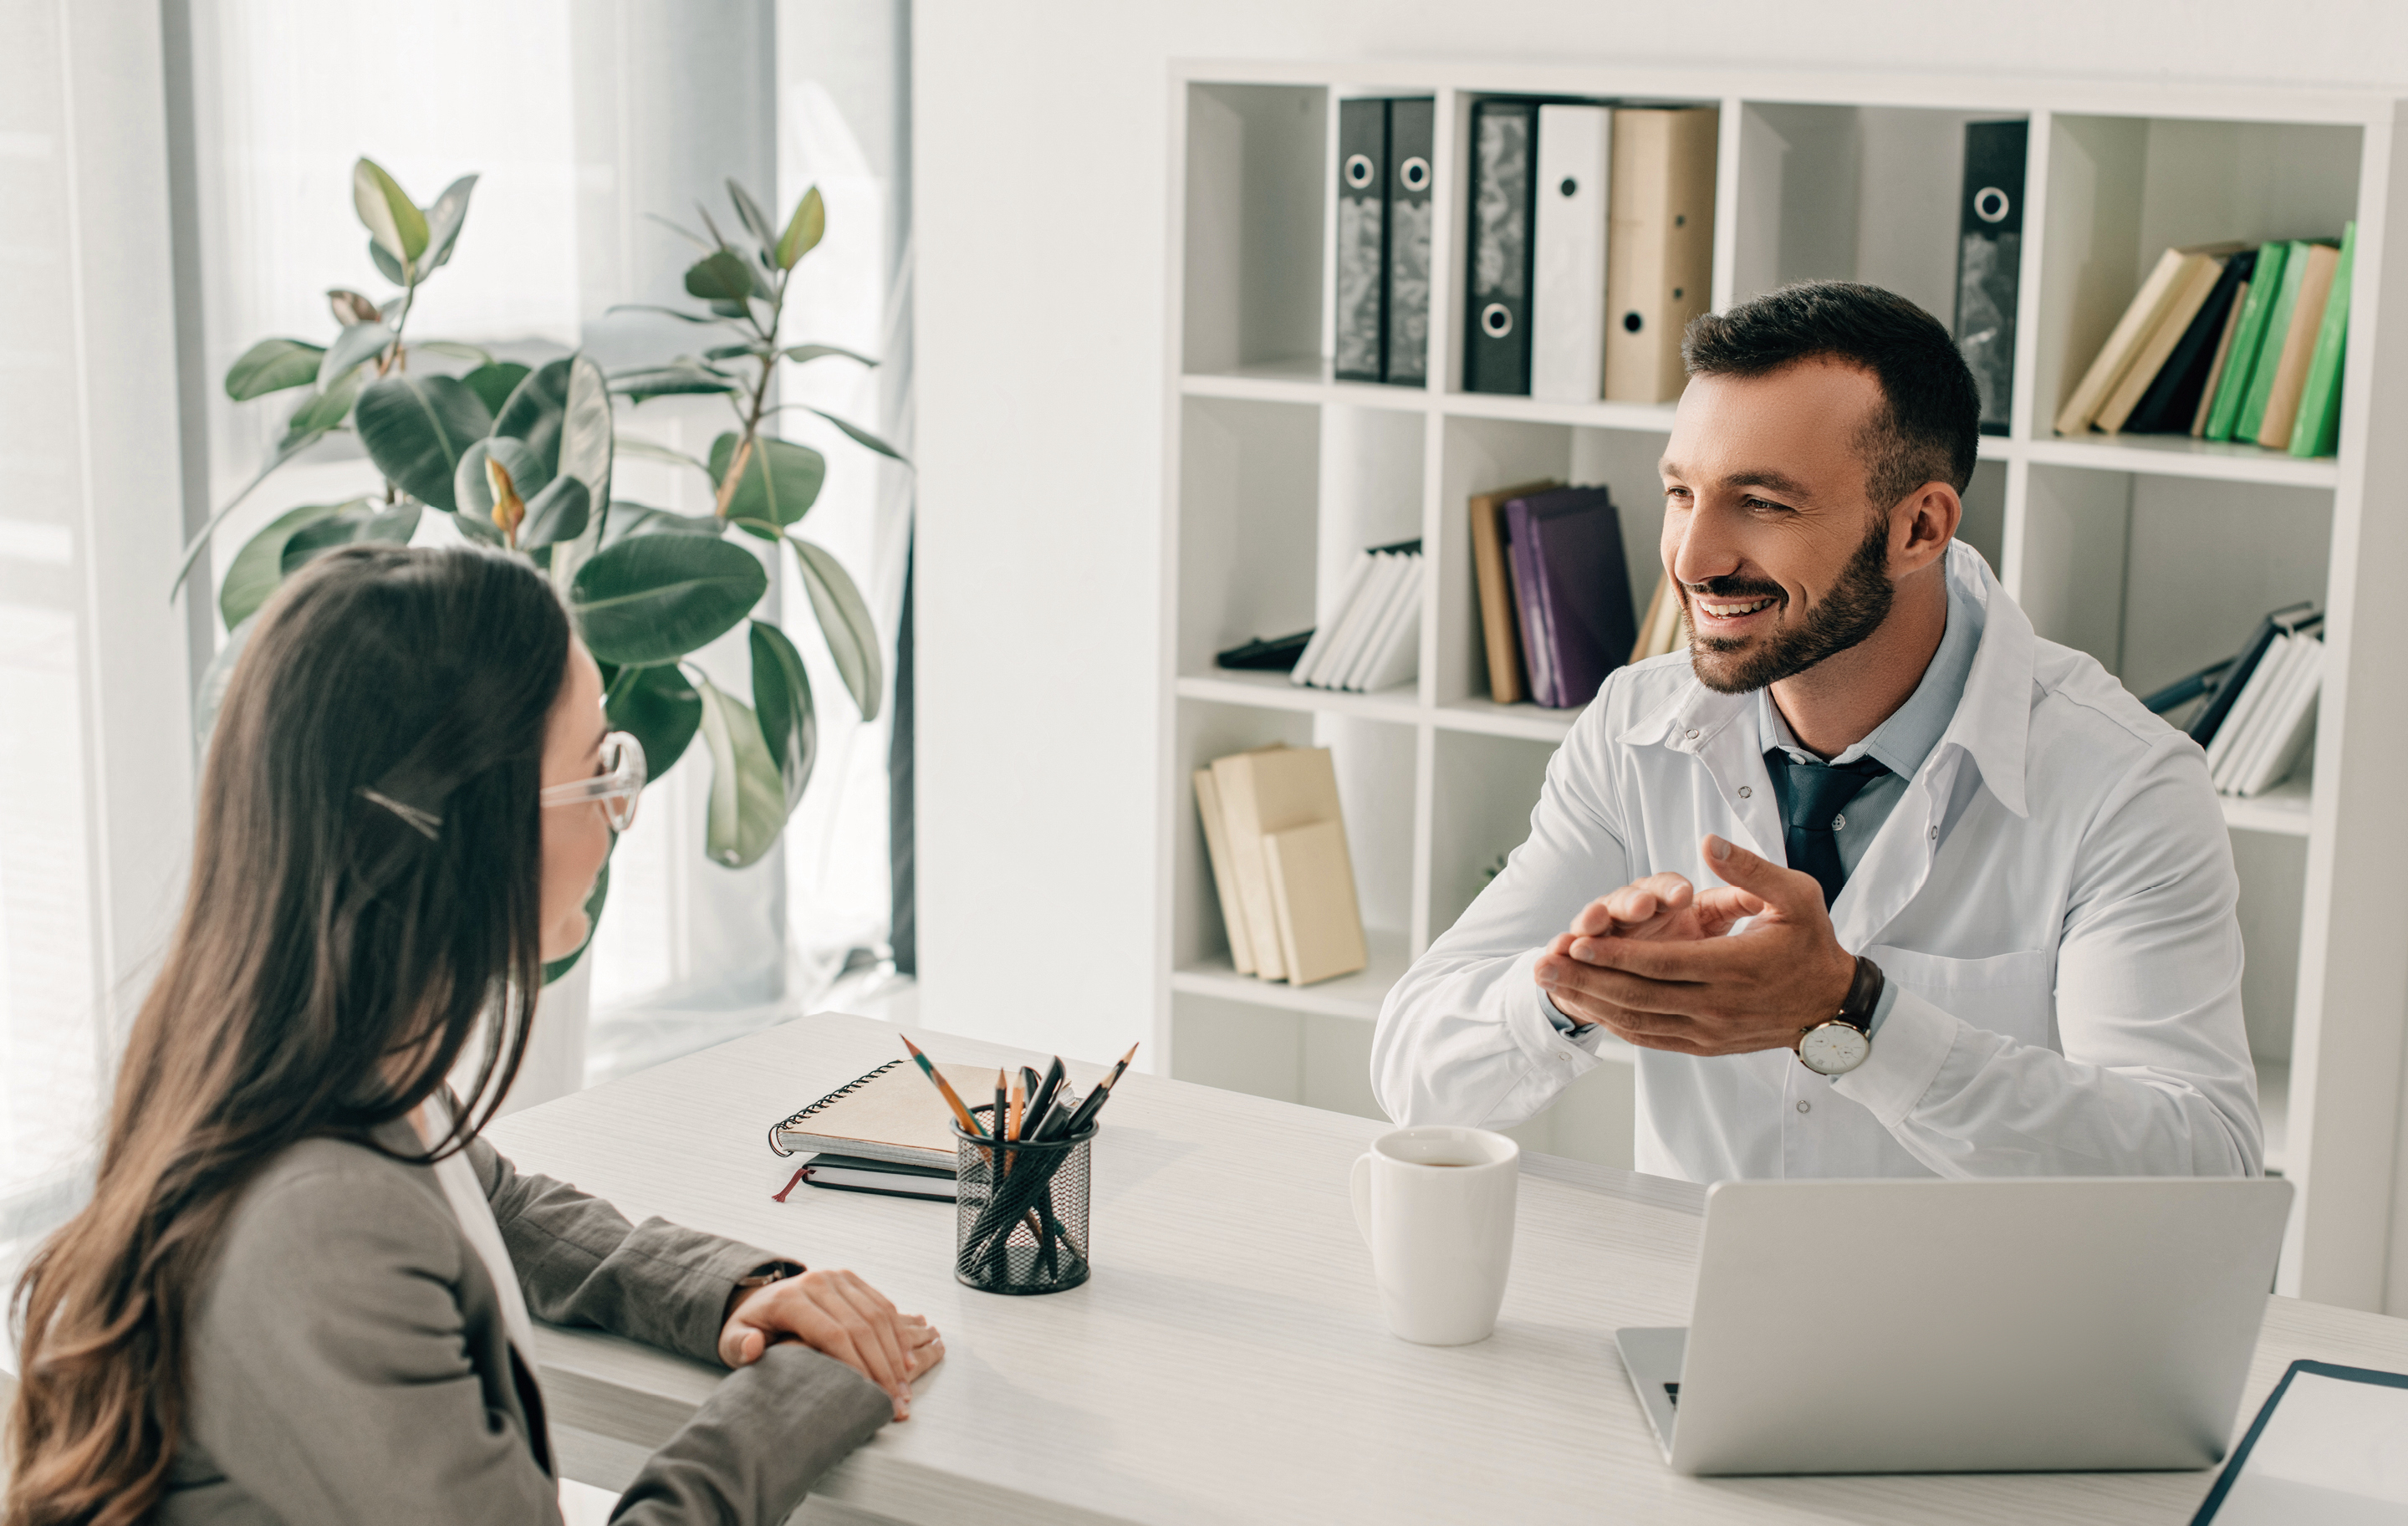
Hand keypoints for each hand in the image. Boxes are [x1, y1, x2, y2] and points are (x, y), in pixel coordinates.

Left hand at [719, 1267, 944, 1420]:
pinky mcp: (853, 1280)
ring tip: (903, 1390)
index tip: (867, 1397)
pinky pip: (883, 1306)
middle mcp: (818, 1282)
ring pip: (878, 1316)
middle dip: (882, 1368)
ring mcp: (838, 1278)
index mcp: (790, 1298)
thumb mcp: (732, 1339)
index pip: (832, 1333)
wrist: (761, 1298)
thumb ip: (739, 1346)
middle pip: (861, 1326)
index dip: (854, 1365)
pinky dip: (898, 1335)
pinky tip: (905, 1363)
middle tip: (895, 1402)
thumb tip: (753, 1345)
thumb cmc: (751, 1328)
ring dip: (896, 1355)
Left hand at [1534, 835, 1854, 1055]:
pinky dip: (1617, 1024)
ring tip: (1554, 984)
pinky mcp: (1704, 1044)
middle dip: (1587, 979)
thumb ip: (1749, 871)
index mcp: (1736, 967)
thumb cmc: (1811, 945)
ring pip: (1639, 1020)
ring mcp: (1709, 1029)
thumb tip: (1707, 843)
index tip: (1580, 942)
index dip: (1618, 955)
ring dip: (1592, 1002)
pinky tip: (1590, 1007)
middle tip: (1545, 965)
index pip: (1664, 963)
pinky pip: (1652, 1037)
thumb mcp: (1795, 896)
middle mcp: (1718, 1003)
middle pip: (1640, 995)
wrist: (1832, 1006)